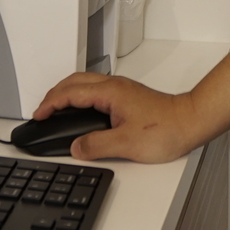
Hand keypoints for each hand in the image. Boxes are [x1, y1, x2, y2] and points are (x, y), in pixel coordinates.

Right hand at [30, 72, 203, 163]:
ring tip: (55, 109)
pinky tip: (81, 111)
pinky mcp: (128, 97)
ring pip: (85, 84)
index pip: (70, 93)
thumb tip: (76, 147)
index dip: (50, 104)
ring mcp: (122, 90)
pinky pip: (95, 90)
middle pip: (74, 82)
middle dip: (54, 94)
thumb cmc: (167, 129)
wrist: (191, 122)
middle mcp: (114, 86)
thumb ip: (96, 145)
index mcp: (109, 92)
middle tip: (41, 111)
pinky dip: (80, 97)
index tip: (38, 115)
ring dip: (66, 94)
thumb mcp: (126, 143)